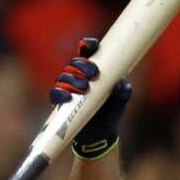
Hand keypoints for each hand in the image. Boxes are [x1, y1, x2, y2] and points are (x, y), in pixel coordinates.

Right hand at [50, 36, 131, 159]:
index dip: (88, 45)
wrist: (100, 135)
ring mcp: (68, 88)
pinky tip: (68, 97)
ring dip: (72, 79)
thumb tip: (122, 85)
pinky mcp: (60, 101)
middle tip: (93, 73)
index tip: (91, 45)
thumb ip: (123, 93)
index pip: (88, 52)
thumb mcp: (120, 103)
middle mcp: (78, 76)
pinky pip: (55, 93)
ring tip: (84, 88)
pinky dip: (60, 93)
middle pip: (74, 62)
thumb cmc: (110, 113)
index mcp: (93, 70)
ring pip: (64, 75)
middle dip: (82, 65)